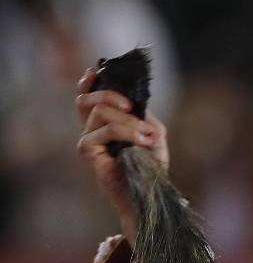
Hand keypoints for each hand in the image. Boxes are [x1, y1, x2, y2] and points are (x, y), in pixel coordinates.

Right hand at [75, 67, 169, 237]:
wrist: (149, 192)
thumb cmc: (150, 166)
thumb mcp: (154, 134)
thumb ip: (143, 116)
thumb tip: (135, 105)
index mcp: (106, 122)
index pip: (88, 97)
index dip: (89, 82)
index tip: (95, 70)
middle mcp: (93, 129)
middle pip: (89, 99)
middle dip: (113, 96)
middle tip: (132, 109)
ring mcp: (88, 140)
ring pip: (100, 112)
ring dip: (128, 121)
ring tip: (144, 136)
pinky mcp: (88, 152)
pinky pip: (104, 130)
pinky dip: (126, 132)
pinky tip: (140, 143)